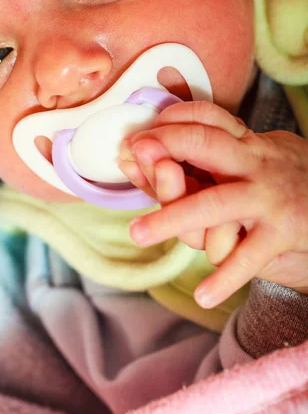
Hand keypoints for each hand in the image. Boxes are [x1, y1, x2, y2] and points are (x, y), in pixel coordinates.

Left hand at [119, 101, 307, 307]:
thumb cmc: (280, 182)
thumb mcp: (252, 156)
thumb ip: (207, 155)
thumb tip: (143, 156)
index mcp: (245, 143)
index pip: (205, 118)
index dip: (171, 119)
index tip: (138, 134)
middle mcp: (254, 164)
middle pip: (205, 146)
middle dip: (166, 146)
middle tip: (131, 155)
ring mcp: (266, 198)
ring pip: (214, 204)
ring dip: (174, 217)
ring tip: (139, 233)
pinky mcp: (282, 233)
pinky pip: (248, 257)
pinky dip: (225, 278)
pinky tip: (203, 296)